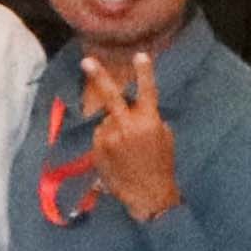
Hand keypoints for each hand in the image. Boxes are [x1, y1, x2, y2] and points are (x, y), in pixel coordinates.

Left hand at [81, 48, 182, 221]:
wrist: (149, 194)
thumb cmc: (161, 166)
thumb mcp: (164, 139)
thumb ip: (150, 120)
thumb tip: (136, 111)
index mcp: (149, 122)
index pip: (148, 92)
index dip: (145, 73)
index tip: (140, 55)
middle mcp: (127, 126)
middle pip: (111, 97)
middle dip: (98, 77)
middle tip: (86, 61)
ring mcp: (110, 137)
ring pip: (106, 121)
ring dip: (113, 127)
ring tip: (126, 149)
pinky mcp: (98, 148)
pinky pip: (101, 136)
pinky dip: (107, 140)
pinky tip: (117, 155)